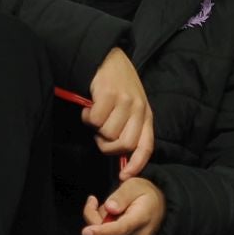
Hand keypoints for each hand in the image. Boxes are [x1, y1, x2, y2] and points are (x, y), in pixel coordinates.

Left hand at [82, 176, 164, 234]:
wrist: (160, 208)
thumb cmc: (146, 194)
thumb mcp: (134, 185)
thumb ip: (121, 196)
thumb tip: (109, 208)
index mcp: (142, 218)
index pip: (120, 228)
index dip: (101, 231)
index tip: (86, 232)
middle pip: (106, 233)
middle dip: (95, 216)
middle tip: (95, 200)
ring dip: (100, 222)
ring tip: (112, 210)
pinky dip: (105, 229)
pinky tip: (114, 219)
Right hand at [86, 45, 154, 176]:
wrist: (109, 59)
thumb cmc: (118, 87)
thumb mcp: (131, 107)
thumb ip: (129, 127)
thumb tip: (121, 157)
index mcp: (146, 115)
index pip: (146, 146)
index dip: (136, 164)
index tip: (124, 176)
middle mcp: (139, 109)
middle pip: (123, 145)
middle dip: (107, 146)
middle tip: (99, 134)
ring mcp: (125, 101)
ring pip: (107, 133)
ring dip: (95, 128)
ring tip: (96, 114)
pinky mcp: (110, 94)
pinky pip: (95, 120)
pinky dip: (87, 117)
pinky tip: (89, 106)